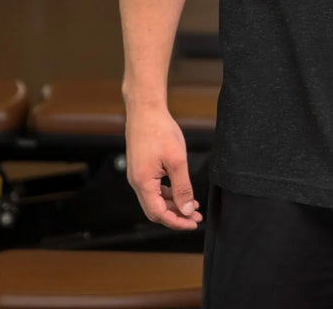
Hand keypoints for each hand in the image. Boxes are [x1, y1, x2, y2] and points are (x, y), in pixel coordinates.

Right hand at [125, 104, 202, 229]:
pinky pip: (154, 188)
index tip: (193, 223)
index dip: (176, 221)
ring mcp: (137, 175)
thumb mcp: (177, 160)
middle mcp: (136, 182)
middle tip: (195, 216)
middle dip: (176, 215)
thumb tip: (186, 210)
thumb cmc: (160, 131)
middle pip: (156, 210)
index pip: (159, 214)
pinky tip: (181, 191)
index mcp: (143, 183)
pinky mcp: (141, 168)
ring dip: (173, 204)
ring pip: (155, 199)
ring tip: (193, 205)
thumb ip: (182, 187)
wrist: (146, 110)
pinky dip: (168, 193)